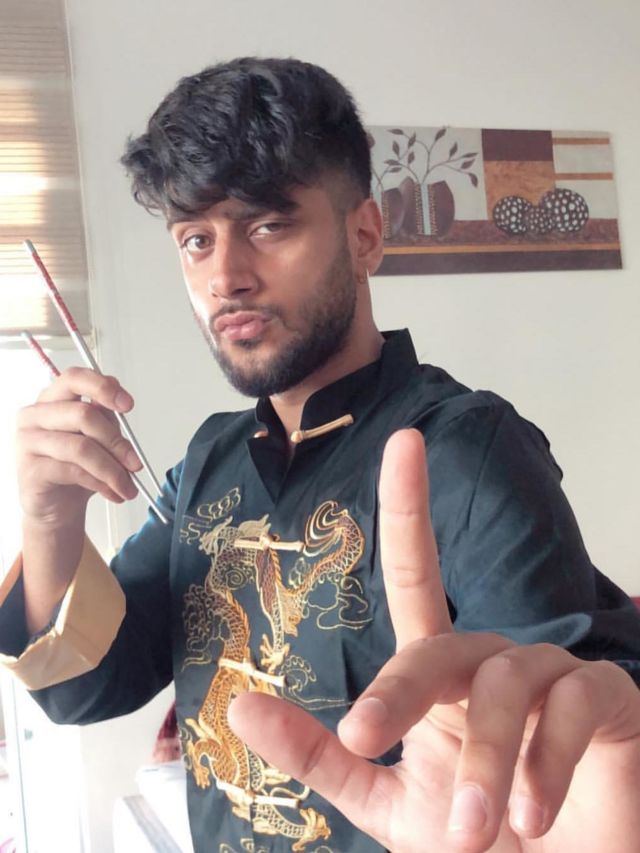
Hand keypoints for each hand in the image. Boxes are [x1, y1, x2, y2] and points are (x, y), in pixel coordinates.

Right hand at [17, 366, 141, 528]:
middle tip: (136, 464)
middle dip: (117, 442)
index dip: (103, 388)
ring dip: (113, 470)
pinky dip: (100, 483)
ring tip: (127, 486)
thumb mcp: (98, 439)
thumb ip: (106, 418)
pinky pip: (74, 471)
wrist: (58, 507)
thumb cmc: (76, 469)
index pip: (74, 378)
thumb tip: (121, 400)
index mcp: (52, 400)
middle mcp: (35, 416)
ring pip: (81, 448)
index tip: (128, 405)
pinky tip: (112, 492)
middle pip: (83, 415)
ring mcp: (28, 442)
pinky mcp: (30, 469)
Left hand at [229, 429, 639, 851]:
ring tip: (481, 830)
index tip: (403, 441)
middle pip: (444, 642)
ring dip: (486, 758)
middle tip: (372, 746)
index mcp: (441, 679)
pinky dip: (549, 758)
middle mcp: (494, 664)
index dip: (409, 507)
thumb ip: (321, 758)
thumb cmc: (481, 846)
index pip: (418, 578)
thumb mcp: (388, 807)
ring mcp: (554, 679)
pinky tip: (537, 811)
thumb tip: (241, 708)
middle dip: (405, 690)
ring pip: (506, 679)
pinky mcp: (610, 702)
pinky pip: (576, 701)